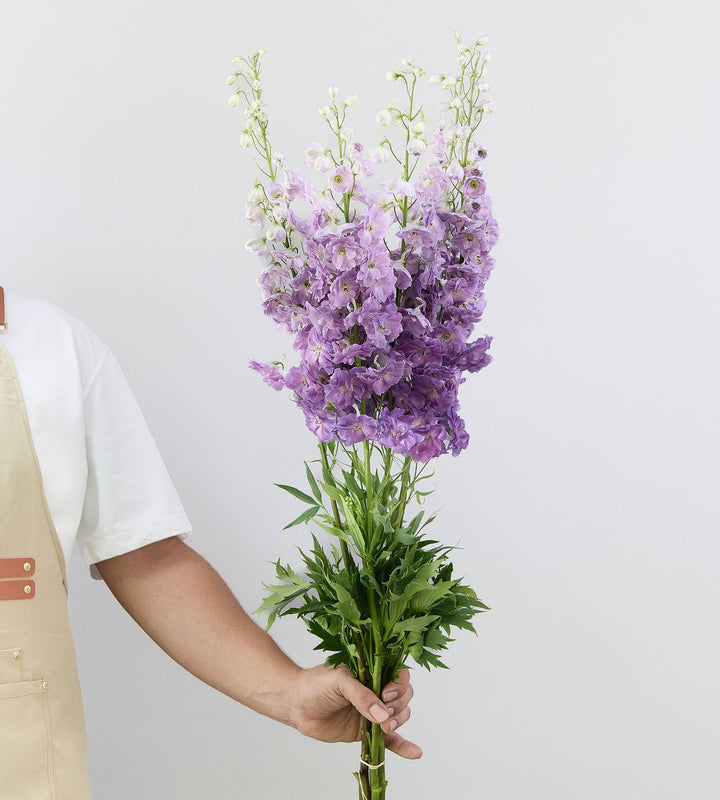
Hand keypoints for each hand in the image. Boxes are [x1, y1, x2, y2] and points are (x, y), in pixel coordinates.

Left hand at [290, 663, 421, 759]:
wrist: (297, 704)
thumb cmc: (316, 684)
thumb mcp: (339, 681)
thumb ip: (361, 696)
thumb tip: (382, 715)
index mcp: (372, 672)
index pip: (398, 675)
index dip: (399, 685)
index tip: (386, 693)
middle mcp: (376, 691)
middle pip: (403, 697)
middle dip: (398, 705)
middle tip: (384, 713)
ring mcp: (373, 712)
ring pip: (399, 716)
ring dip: (399, 721)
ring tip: (385, 727)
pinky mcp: (367, 731)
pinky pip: (390, 740)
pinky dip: (403, 746)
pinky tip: (415, 752)